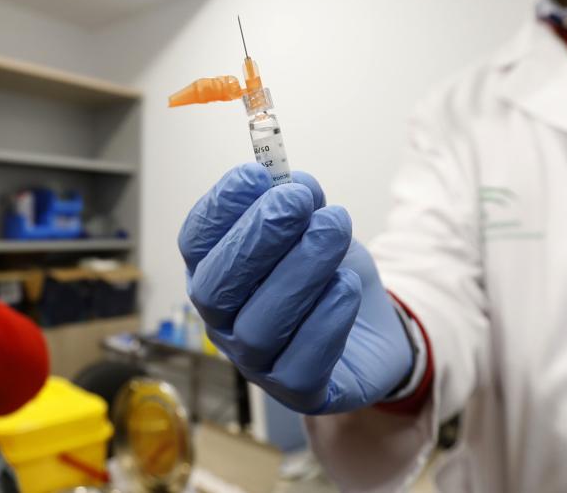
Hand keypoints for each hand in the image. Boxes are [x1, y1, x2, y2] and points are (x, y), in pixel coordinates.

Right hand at [179, 163, 413, 414]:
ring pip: (259, 327)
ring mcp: (255, 362)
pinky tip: (347, 286)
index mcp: (214, 272)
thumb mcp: (314, 225)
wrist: (370, 329)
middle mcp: (223, 321)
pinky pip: (301, 365)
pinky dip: (326, 319)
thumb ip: (299, 203)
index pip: (196, 243)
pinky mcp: (298, 391)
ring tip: (335, 228)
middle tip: (297, 201)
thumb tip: (293, 184)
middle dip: (257, 237)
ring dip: (300, 270)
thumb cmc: (325, 272)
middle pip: (217, 287)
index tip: (256, 175)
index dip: (219, 208)